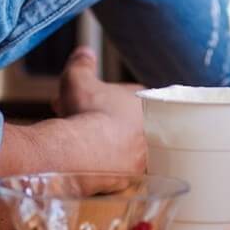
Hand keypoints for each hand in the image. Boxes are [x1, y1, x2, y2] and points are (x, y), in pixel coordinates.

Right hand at [53, 46, 146, 171]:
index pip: (127, 96)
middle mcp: (151, 127)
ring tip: (82, 144)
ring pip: (124, 145)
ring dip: (106, 143)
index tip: (84, 103)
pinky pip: (120, 168)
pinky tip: (89, 164)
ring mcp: (145, 154)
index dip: (101, 98)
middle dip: (102, 120)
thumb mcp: (78, 79)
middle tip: (79, 122)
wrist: (88, 152)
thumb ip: (82, 64)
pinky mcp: (136, 178)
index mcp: (144, 101)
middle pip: (124, 121)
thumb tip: (84, 52)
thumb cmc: (87, 111)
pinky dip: (107, 165)